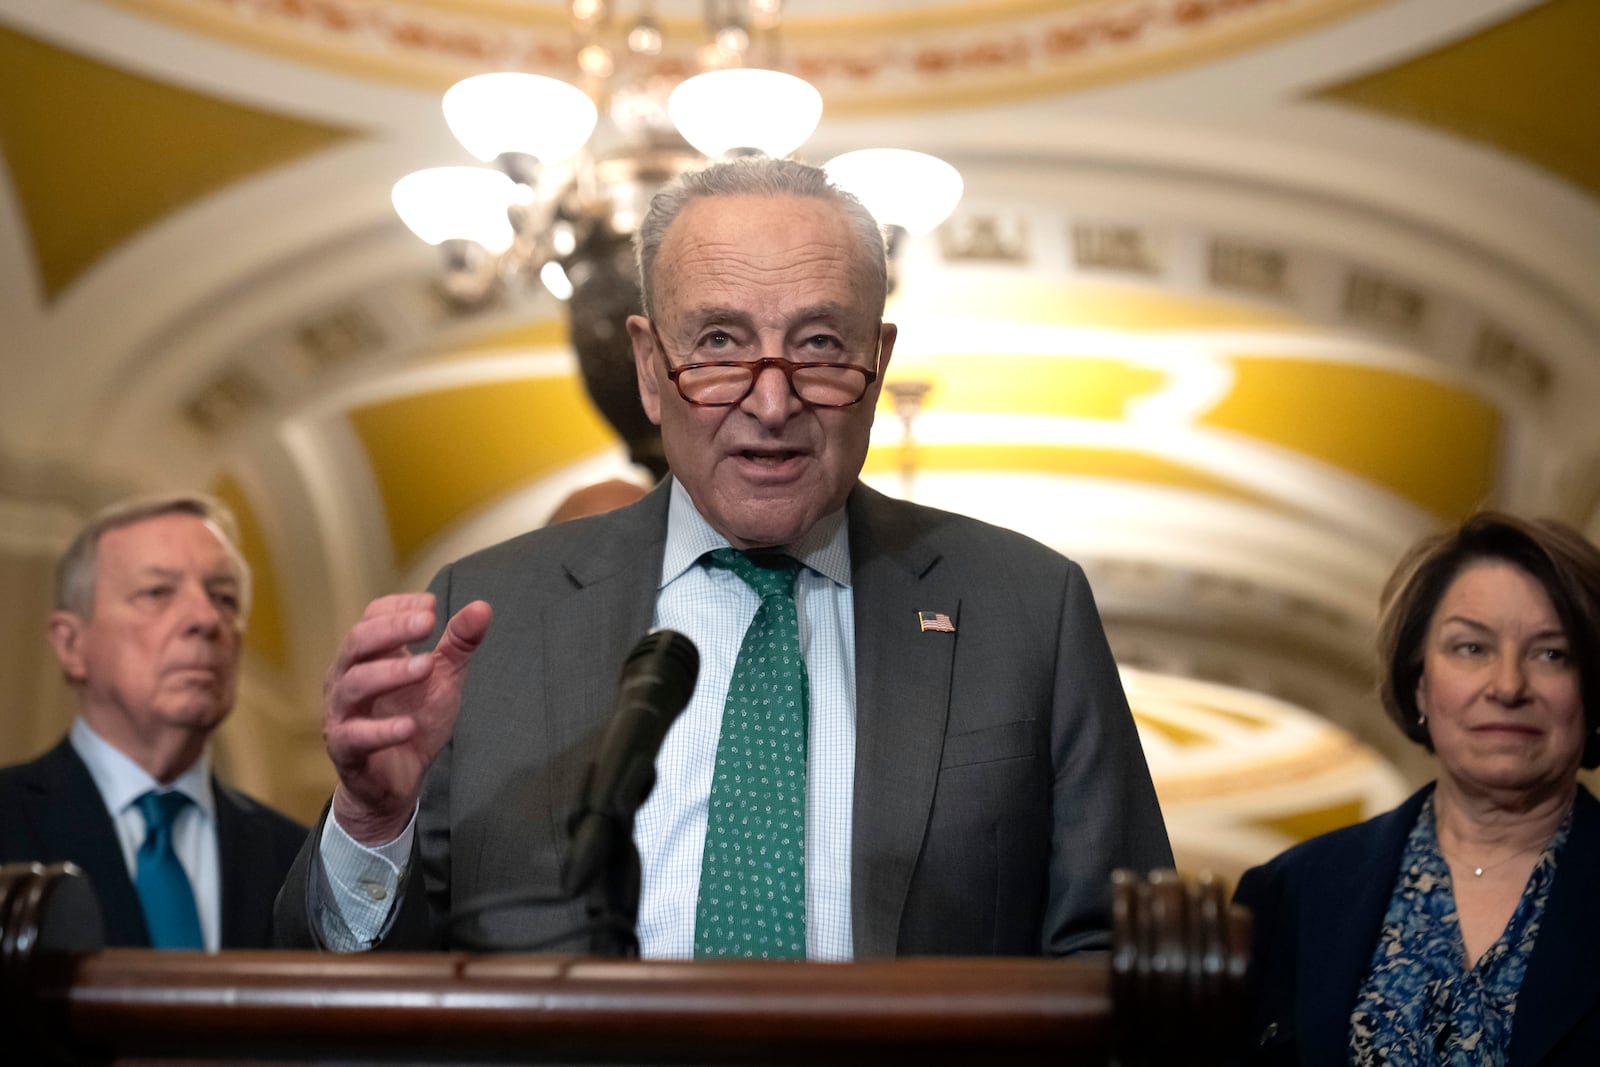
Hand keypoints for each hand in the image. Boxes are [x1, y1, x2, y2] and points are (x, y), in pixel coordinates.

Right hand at [322, 593, 491, 844]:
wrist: (397, 780)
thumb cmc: (413, 718)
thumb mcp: (442, 678)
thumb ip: (459, 644)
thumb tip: (482, 607)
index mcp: (368, 655)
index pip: (372, 616)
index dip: (399, 607)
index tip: (432, 607)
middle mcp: (347, 678)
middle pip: (358, 642)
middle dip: (393, 629)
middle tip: (428, 623)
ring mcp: (342, 713)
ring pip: (354, 684)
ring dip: (391, 672)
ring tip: (426, 667)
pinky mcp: (346, 749)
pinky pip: (356, 736)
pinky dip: (382, 730)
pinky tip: (409, 725)